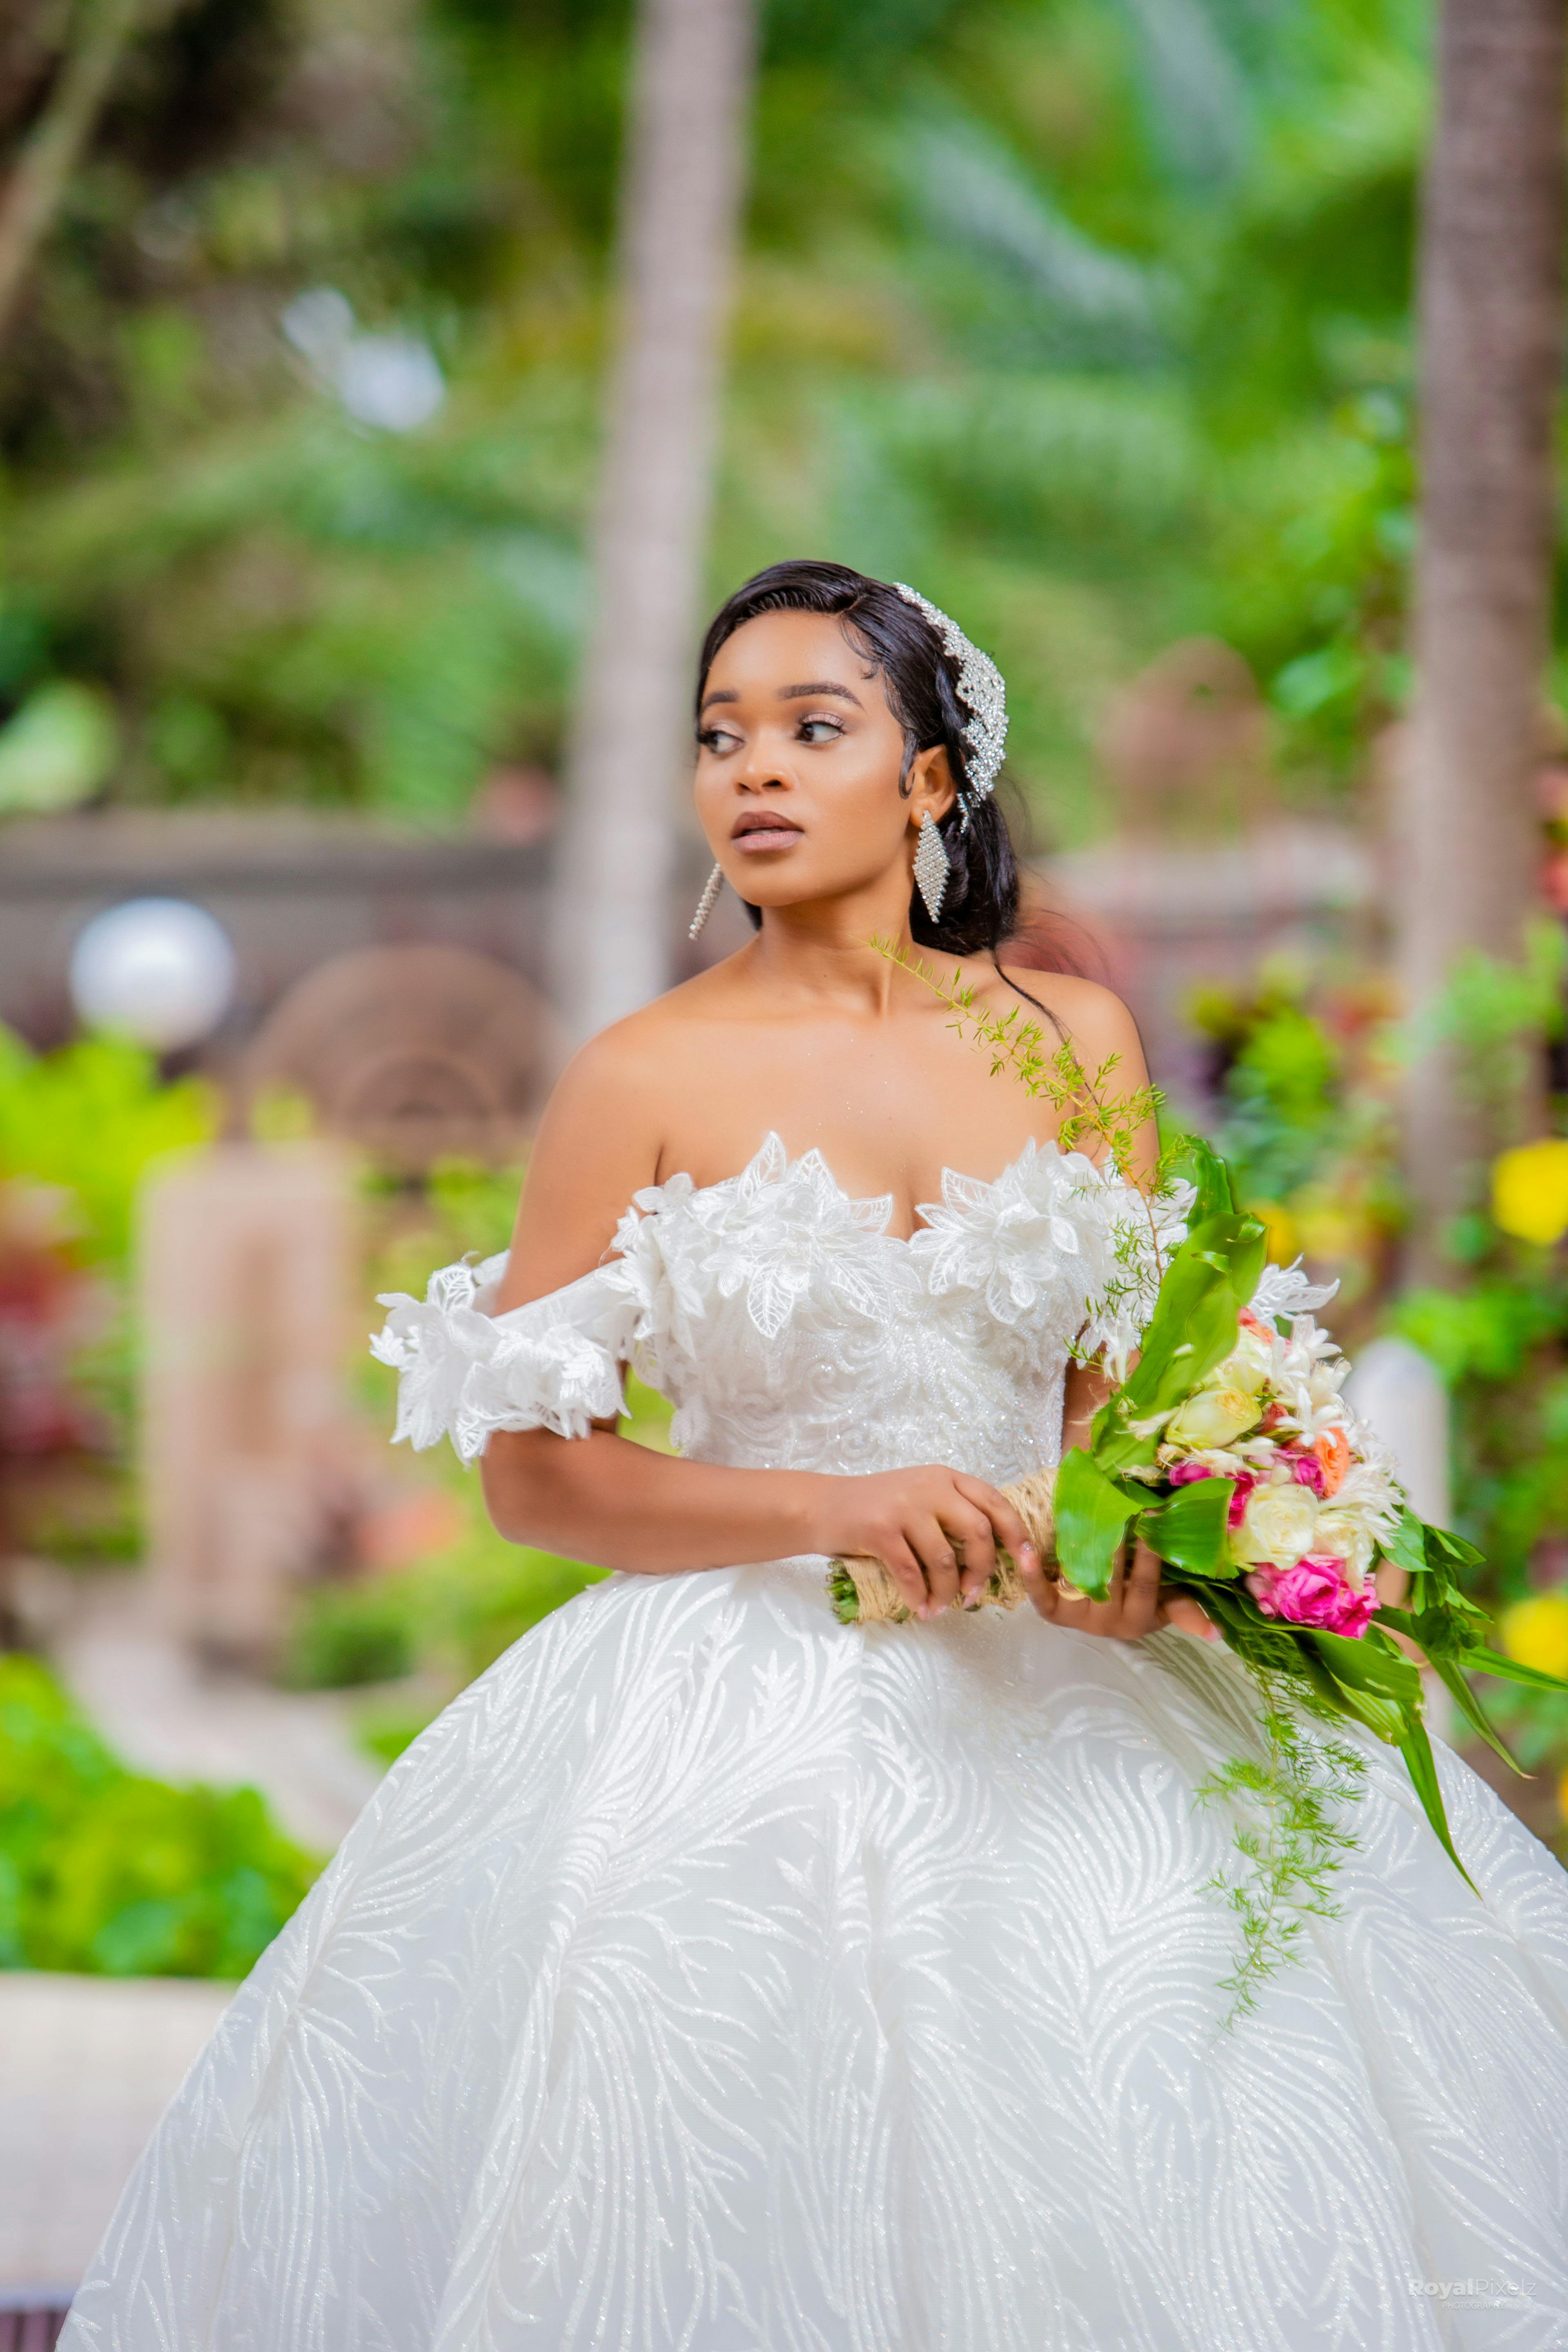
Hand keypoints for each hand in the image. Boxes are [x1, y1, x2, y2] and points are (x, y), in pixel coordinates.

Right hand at [805, 1466, 1036, 1620]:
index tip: (1028, 1561)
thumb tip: (993, 1553)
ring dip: (947, 1592)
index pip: (994, 1502)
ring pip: (944, 1559)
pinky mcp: (880, 1529)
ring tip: (940, 1608)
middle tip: (973, 1594)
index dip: (1016, 1533)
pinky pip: (911, 1573)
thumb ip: (952, 1512)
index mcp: (945, 1477)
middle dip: (982, 1570)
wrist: (822, 1506)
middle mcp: (929, 1486)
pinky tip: (919, 1607)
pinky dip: (919, 1596)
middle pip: (978, 1532)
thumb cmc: (875, 1508)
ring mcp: (904, 1506)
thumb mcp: (918, 1495)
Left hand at [1019, 1534, 1216, 1642]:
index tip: (1152, 1519)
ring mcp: (1078, 1618)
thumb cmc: (1137, 1598)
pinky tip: (1024, 1552)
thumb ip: (1184, 1609)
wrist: (1097, 1611)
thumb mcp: (1164, 1604)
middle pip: (1111, 1580)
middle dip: (1115, 1544)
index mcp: (1138, 1620)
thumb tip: (1216, 1632)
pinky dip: (1031, 1575)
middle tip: (1117, 1508)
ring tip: (1081, 1518)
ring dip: (1079, 1551)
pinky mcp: (1052, 1613)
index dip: (1148, 1556)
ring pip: (1079, 1583)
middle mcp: (1108, 1623)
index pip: (1145, 1586)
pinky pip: (1040, 1595)